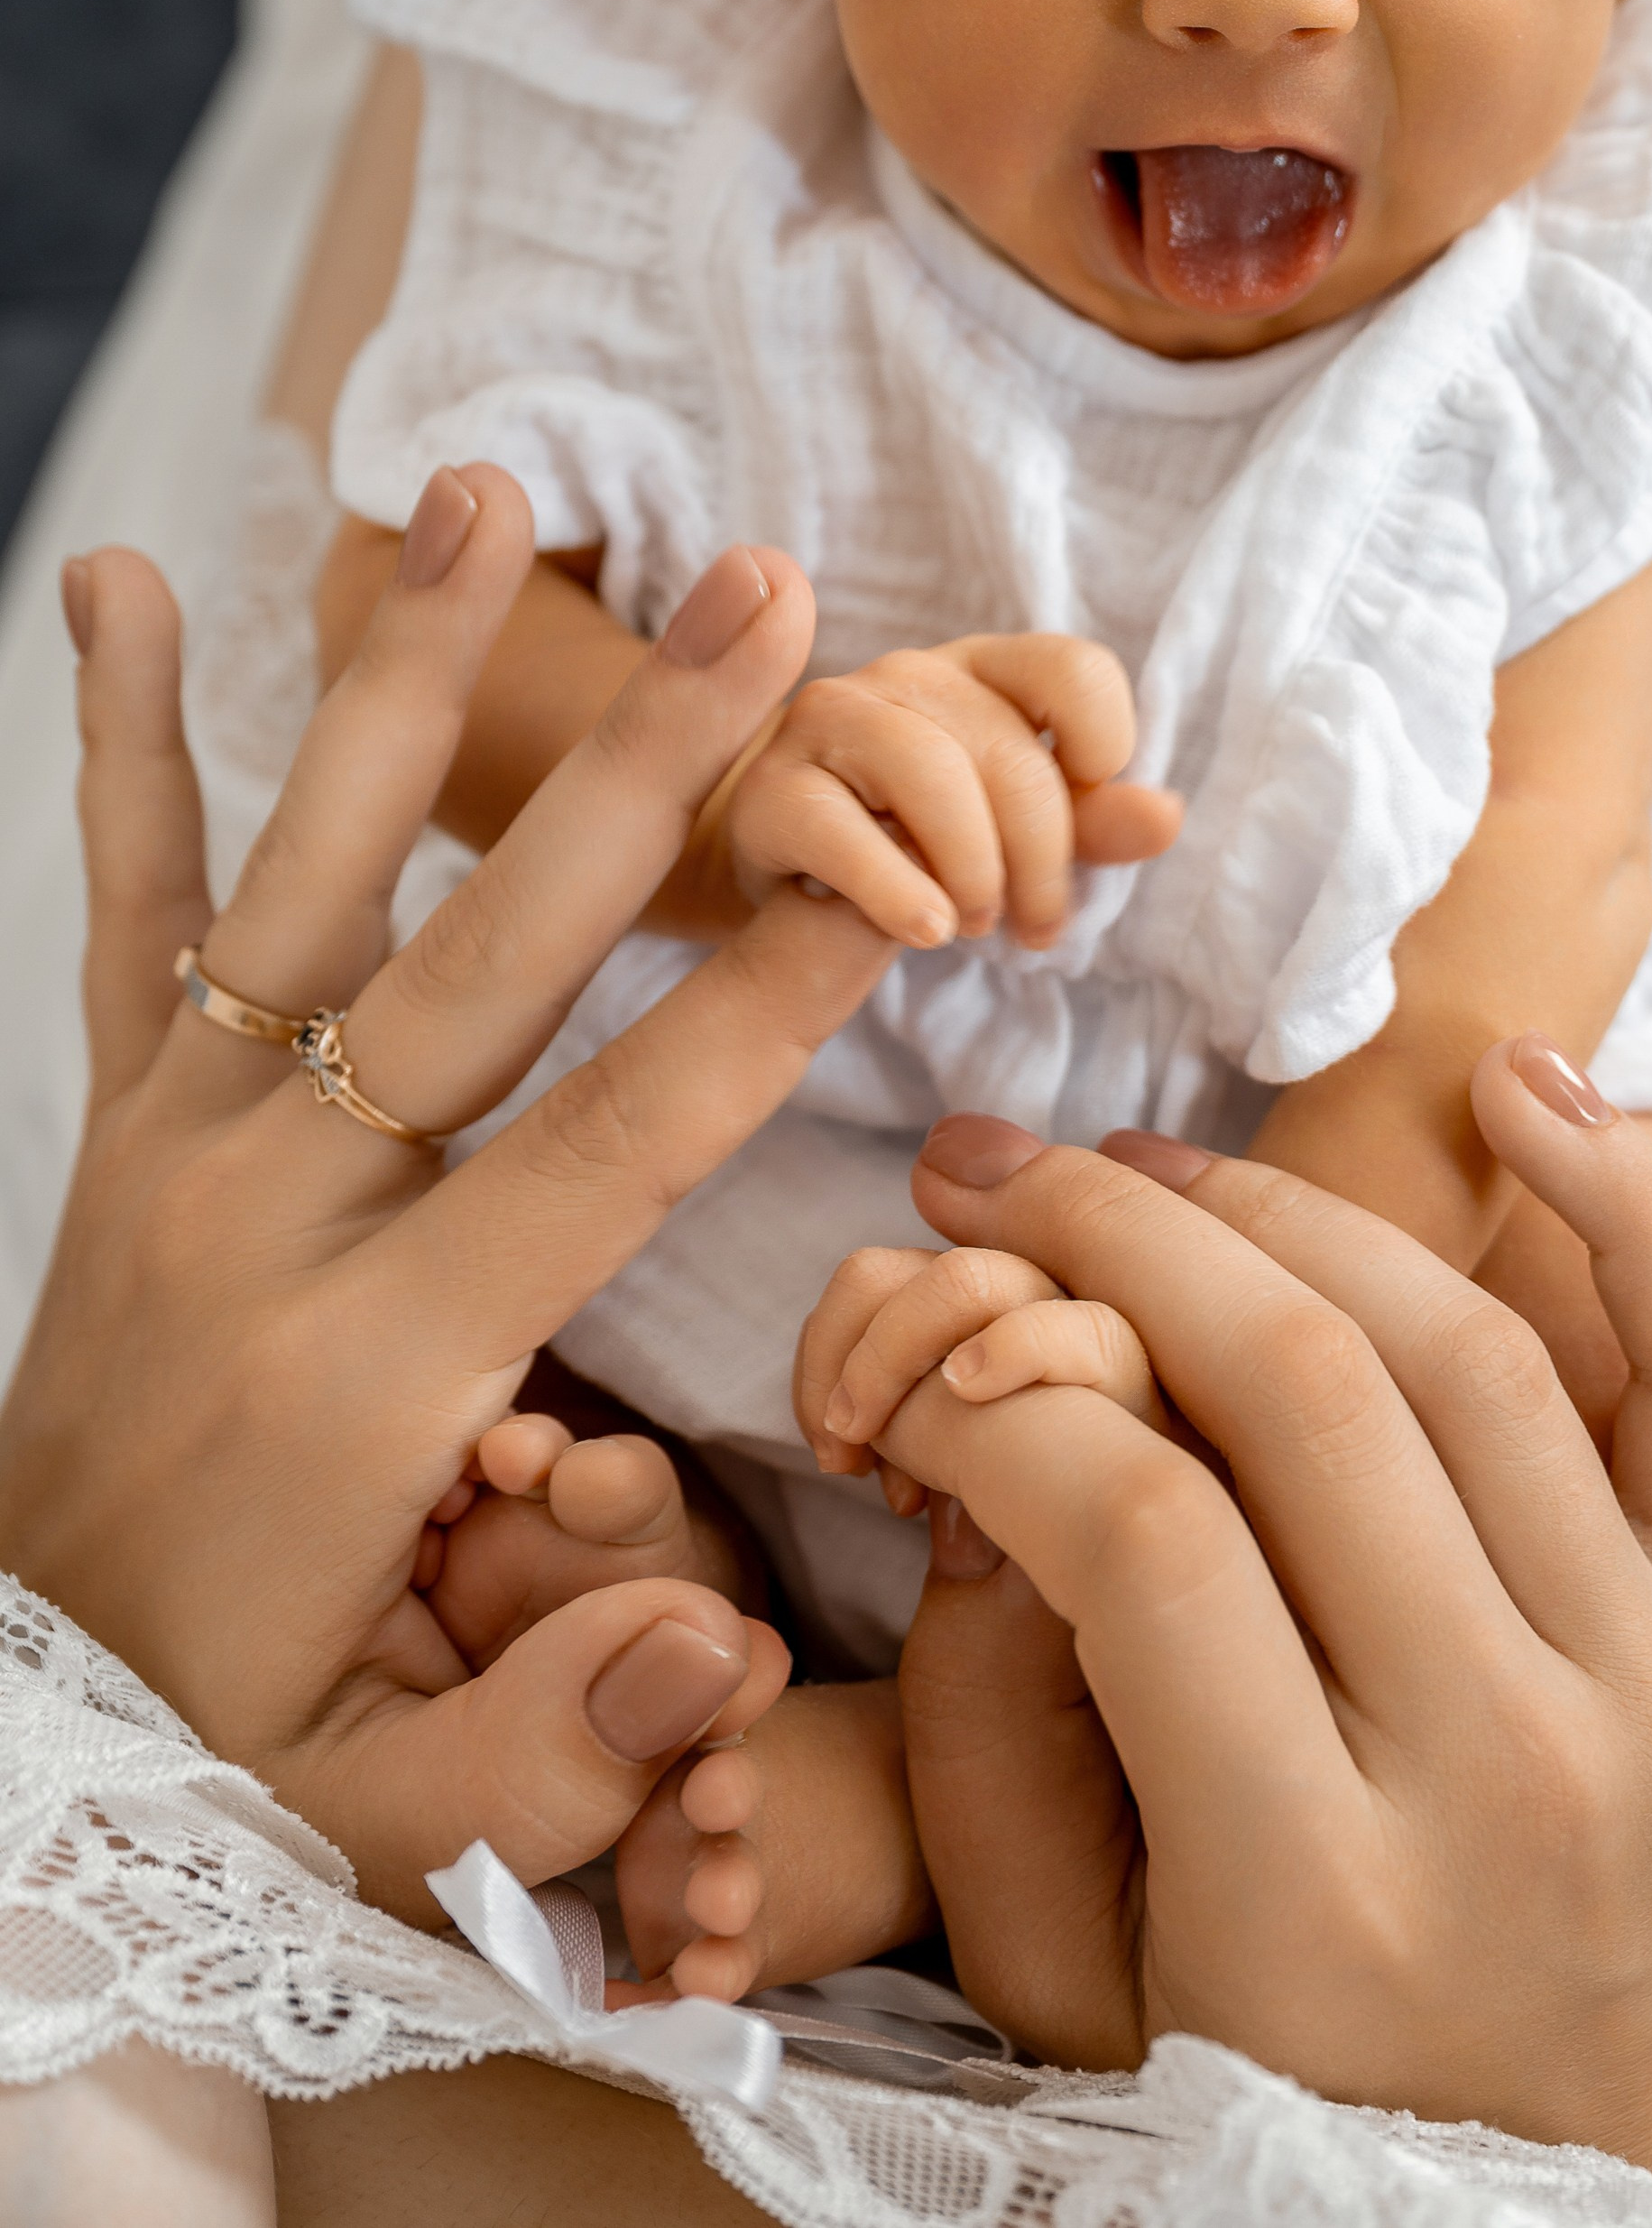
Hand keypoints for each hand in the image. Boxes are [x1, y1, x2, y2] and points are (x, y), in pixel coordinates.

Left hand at [0, 483, 892, 1920]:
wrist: (2, 1710)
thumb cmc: (223, 1756)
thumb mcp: (382, 1825)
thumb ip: (551, 1748)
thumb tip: (722, 1650)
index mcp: (364, 1369)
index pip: (603, 1150)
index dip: (755, 1009)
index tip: (890, 877)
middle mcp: (266, 1215)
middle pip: (482, 959)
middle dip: (646, 777)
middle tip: (764, 603)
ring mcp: (182, 1142)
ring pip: (305, 876)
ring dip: (406, 679)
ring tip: (484, 500)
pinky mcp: (125, 1117)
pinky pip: (128, 907)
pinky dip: (129, 744)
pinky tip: (123, 580)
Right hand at [725, 633, 1181, 948]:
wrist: (789, 874)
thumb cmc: (918, 841)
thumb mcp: (1015, 830)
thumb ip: (1090, 821)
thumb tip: (1166, 817)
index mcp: (983, 671)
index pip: (1070, 667)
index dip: (1103, 739)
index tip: (1094, 805)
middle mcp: (907, 676)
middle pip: (1009, 753)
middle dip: (1041, 860)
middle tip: (1032, 929)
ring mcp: (830, 721)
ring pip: (930, 775)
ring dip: (972, 871)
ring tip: (971, 926)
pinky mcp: (770, 791)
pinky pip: (843, 833)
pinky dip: (897, 892)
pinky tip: (923, 931)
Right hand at [819, 1059, 1651, 2224]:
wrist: (1577, 2159)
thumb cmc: (1278, 2071)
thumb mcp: (1070, 1968)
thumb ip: (995, 1721)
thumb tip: (988, 1439)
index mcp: (1319, 1896)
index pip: (1147, 1539)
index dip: (1000, 1406)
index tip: (924, 1382)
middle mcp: (1509, 1769)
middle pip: (1306, 1392)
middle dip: (1110, 1237)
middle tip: (990, 1176)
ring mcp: (1646, 1673)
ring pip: (1461, 1342)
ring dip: (1272, 1207)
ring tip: (1134, 1167)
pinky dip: (1633, 1197)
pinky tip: (1511, 1091)